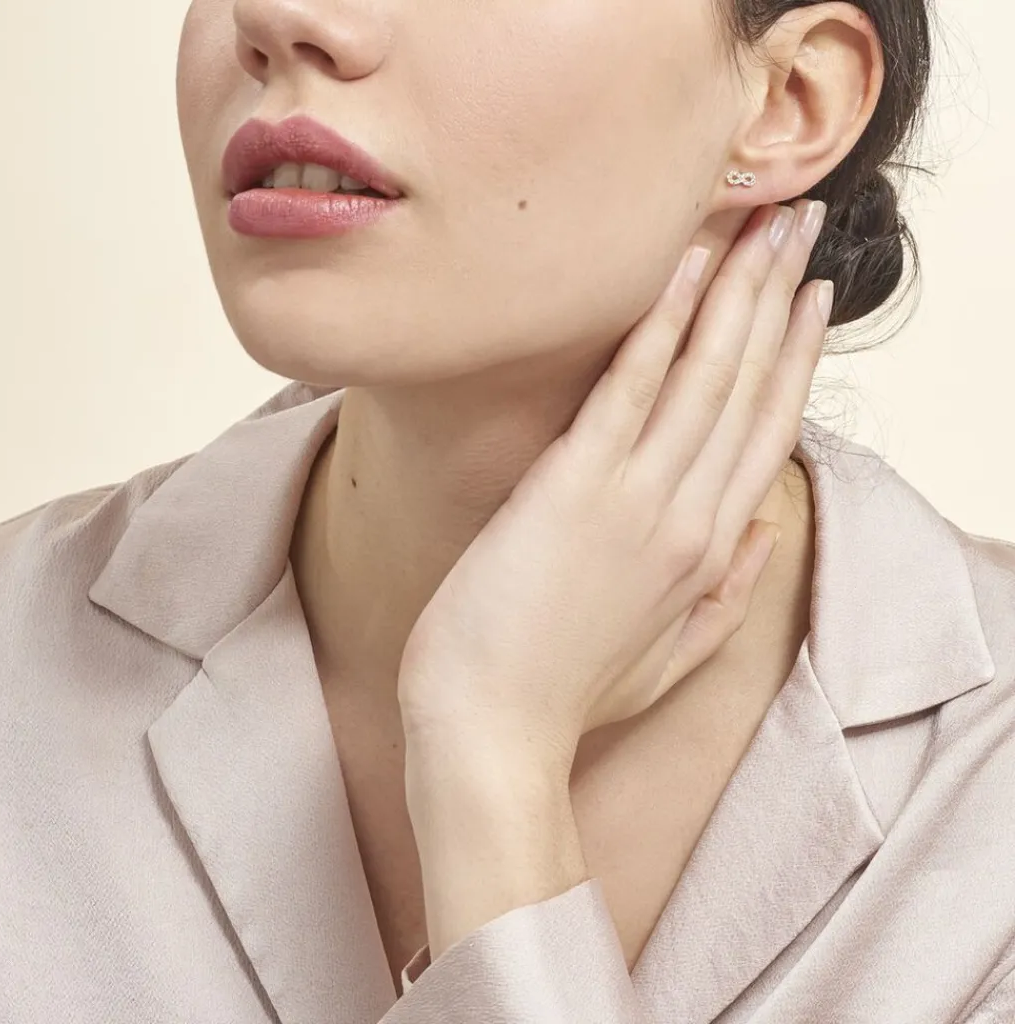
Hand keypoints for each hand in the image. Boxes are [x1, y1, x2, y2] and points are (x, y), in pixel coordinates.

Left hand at [398, 200, 829, 777]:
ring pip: (707, 373)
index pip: (768, 433)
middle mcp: (689, 516)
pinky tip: (686, 265)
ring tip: (768, 222)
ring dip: (741, 289)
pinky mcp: (574, 488)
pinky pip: (630, 387)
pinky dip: (662, 322)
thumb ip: (728, 596)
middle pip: (750, 386)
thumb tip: (763, 534)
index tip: (812, 299)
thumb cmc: (567, 695)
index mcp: (709, 554)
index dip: (796, 358)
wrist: (492, 733)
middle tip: (803, 224)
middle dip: (781, 297)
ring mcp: (636, 498)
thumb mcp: (670, 660)